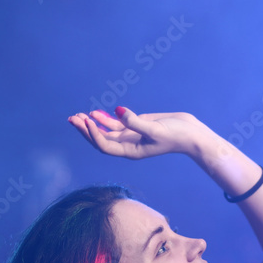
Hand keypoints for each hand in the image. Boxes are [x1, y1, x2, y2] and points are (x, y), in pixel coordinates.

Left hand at [67, 108, 212, 159]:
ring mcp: (130, 136)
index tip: (87, 120)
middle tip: (72, 118)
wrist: (191, 134)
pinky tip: (94, 113)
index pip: (105, 145)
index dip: (93, 134)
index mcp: (130, 151)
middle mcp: (127, 146)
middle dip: (85, 130)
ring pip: (105, 132)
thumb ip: (134, 121)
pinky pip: (115, 125)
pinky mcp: (135, 127)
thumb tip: (117, 111)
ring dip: (91, 124)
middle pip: (100, 140)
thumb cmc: (175, 135)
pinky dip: (104, 119)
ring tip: (77, 115)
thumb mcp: (155, 128)